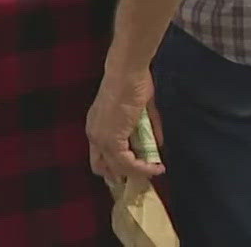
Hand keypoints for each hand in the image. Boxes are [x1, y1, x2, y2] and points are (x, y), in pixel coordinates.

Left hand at [87, 67, 165, 181]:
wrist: (127, 72)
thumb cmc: (134, 84)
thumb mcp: (141, 112)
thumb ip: (147, 130)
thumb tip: (157, 145)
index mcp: (96, 126)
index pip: (99, 155)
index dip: (114, 167)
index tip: (132, 171)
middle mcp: (93, 135)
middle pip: (100, 167)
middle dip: (120, 176)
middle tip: (140, 176)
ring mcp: (100, 139)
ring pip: (117, 168)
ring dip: (137, 173)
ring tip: (154, 171)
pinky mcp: (111, 141)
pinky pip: (127, 164)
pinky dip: (143, 168)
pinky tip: (156, 167)